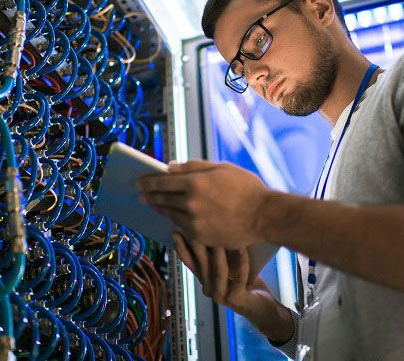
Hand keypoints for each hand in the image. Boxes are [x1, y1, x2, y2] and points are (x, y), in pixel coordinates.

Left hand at [138, 160, 268, 247]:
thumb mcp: (221, 168)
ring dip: (160, 208)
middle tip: (141, 194)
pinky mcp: (201, 237)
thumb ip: (193, 167)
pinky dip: (175, 220)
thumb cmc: (246, 188)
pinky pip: (182, 227)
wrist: (264, 216)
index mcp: (195, 183)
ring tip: (154, 205)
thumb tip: (169, 167)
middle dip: (149, 195)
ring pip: (170, 214)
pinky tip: (172, 217)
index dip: (147, 181)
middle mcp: (190, 204)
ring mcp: (195, 223)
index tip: (139, 181)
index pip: (161, 181)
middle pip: (162, 199)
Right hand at [172, 233, 293, 343]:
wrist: (263, 308)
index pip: (189, 263)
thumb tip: (214, 229)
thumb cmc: (247, 284)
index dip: (182, 248)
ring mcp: (220, 296)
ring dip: (221, 251)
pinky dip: (242, 262)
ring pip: (218, 271)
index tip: (176, 231)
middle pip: (201, 264)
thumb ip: (220, 255)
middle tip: (198, 226)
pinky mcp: (235, 299)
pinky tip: (244, 248)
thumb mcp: (230, 268)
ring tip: (223, 234)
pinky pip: (239, 277)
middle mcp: (208, 289)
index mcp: (205, 281)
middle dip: (199, 244)